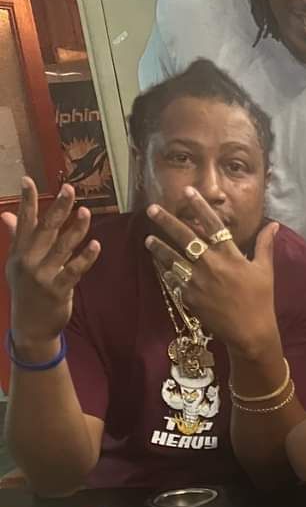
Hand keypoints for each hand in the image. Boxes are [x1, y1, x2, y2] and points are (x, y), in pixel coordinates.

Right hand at [1, 181, 99, 354]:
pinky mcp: (57, 290)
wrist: (30, 326)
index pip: (24, 222)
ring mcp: (42, 276)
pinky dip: (85, 257)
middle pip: (44, 230)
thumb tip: (6, 214)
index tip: (29, 180)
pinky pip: (74, 270)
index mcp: (19, 253)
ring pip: (61, 247)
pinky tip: (96, 245)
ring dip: (75, 229)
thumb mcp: (17, 265)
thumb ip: (17, 238)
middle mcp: (28, 262)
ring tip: (86, 212)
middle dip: (57, 208)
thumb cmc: (27, 292)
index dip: (27, 201)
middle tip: (70, 189)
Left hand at [144, 189, 279, 360]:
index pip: (213, 224)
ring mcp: (198, 281)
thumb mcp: (265, 270)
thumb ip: (265, 245)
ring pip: (172, 258)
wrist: (250, 332)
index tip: (188, 192)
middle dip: (167, 221)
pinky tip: (159, 266)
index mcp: (230, 255)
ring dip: (159, 247)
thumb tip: (274, 225)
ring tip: (148, 239)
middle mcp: (211, 264)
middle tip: (152, 209)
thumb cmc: (261, 300)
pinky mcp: (190, 297)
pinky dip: (165, 272)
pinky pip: (174, 281)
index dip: (200, 206)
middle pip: (185, 237)